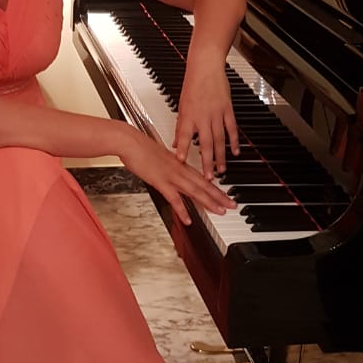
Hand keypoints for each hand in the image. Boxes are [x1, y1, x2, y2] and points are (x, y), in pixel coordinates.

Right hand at [120, 129, 236, 226]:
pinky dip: (182, 210)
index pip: (202, 178)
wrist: (130, 142)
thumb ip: (167, 166)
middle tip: (232, 205)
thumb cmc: (140, 148)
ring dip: (209, 202)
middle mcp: (180, 170)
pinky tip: (188, 220)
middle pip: (204, 185)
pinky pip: (175, 199)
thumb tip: (170, 171)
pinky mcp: (161, 182)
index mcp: (180, 164)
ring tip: (220, 211)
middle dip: (220, 196)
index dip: (215, 188)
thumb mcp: (158, 156)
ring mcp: (172, 176)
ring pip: (195, 191)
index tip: (225, 195)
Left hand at [173, 64, 239, 179]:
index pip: (184, 135)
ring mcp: (216, 114)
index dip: (182, 149)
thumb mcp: (181, 107)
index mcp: (188, 115)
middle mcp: (202, 116)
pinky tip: (236, 152)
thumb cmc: (192, 85)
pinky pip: (231, 129)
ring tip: (221, 170)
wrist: (206, 67)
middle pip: (206, 144)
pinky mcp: (227, 110)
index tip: (181, 161)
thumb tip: (174, 144)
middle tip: (208, 177)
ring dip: (221, 157)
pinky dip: (234, 141)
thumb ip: (180, 127)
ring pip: (220, 139)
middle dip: (207, 162)